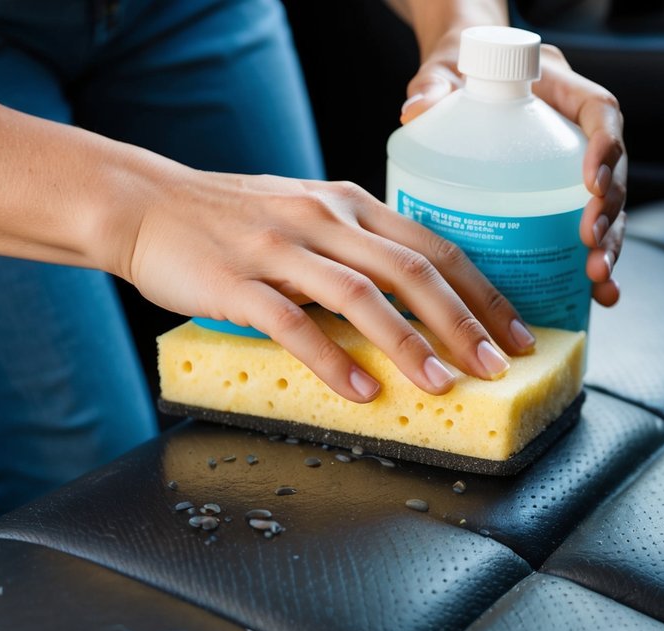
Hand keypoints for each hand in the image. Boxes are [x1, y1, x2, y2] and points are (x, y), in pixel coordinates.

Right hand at [119, 167, 536, 402]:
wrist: (145, 205)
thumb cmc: (231, 220)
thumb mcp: (307, 218)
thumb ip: (357, 250)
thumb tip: (414, 303)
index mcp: (350, 205)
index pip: (434, 249)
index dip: (483, 293)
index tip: (518, 334)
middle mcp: (326, 220)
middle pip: (414, 271)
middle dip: (465, 323)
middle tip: (499, 367)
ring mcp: (282, 249)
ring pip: (363, 296)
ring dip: (411, 344)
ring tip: (444, 386)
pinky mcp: (238, 282)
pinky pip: (295, 324)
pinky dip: (334, 361)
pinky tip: (362, 392)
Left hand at [401, 34, 624, 307]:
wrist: (465, 82)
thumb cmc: (462, 73)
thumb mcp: (446, 72)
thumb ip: (433, 85)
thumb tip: (416, 110)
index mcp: (563, 91)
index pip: (601, 112)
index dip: (605, 147)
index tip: (590, 181)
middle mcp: (578, 132)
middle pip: (614, 173)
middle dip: (609, 213)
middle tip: (591, 242)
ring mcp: (575, 171)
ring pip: (609, 210)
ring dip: (609, 245)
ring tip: (598, 277)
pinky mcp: (561, 203)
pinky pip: (587, 235)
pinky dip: (593, 266)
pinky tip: (596, 297)